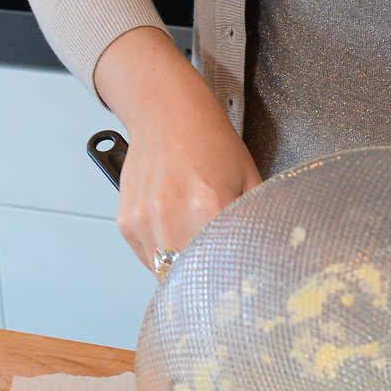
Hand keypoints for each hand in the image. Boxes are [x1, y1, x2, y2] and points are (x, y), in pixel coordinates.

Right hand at [114, 110, 262, 272]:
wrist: (167, 113)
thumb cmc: (209, 142)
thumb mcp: (249, 178)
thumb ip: (255, 220)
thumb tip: (264, 255)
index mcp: (209, 206)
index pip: (223, 267)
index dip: (231, 276)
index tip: (236, 277)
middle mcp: (172, 216)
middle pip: (191, 277)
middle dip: (206, 277)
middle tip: (217, 267)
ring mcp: (145, 221)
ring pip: (165, 273)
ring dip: (181, 269)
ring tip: (194, 243)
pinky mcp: (127, 222)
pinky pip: (147, 258)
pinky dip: (161, 254)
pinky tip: (173, 230)